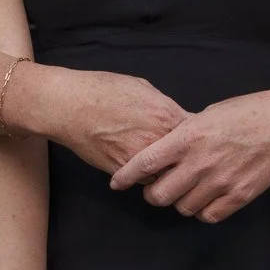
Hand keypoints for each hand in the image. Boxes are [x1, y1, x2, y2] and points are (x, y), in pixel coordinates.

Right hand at [14, 64, 188, 174]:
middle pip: (187, 160)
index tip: (199, 142)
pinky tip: (144, 168)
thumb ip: (165, 107)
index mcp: (166, 115)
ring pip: (167, 175)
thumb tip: (177, 118)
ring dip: (168, 172)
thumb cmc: (102, 91)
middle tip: (187, 160)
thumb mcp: (143, 88)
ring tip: (166, 166)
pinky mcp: (123, 172)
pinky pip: (145, 181)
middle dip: (188, 160)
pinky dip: (147, 177)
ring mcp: (140, 158)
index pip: (198, 135)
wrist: (68, 106)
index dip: (200, 139)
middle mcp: (157, 139)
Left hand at [107, 85, 269, 222]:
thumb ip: (185, 135)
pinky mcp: (239, 196)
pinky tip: (207, 198)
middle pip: (159, 195)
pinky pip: (208, 215)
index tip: (117, 183)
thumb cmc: (249, 111)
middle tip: (158, 187)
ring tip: (188, 190)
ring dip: (180, 201)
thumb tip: (167, 152)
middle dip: (154, 194)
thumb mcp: (208, 114)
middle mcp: (200, 162)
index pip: (145, 162)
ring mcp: (220, 181)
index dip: (126, 176)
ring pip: (183, 208)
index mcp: (189, 136)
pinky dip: (203, 210)